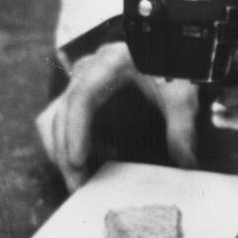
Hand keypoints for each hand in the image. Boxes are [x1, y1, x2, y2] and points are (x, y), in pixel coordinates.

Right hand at [36, 42, 197, 191]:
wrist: (166, 51)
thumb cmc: (171, 66)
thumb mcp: (181, 93)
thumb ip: (182, 125)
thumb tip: (185, 161)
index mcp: (110, 62)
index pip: (81, 96)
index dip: (75, 130)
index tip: (78, 160)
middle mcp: (88, 69)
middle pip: (61, 113)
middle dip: (64, 153)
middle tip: (77, 185)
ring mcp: (79, 81)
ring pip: (52, 118)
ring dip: (59, 151)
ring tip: (77, 180)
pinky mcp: (79, 94)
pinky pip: (60, 121)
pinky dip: (67, 143)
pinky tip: (88, 162)